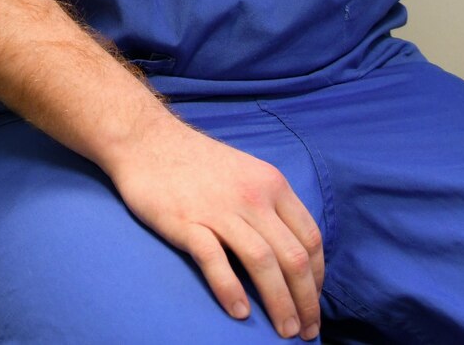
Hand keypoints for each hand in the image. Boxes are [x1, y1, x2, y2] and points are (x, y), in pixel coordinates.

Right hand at [105, 116, 324, 339]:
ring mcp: (219, 210)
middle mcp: (253, 197)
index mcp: (272, 184)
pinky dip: (230, 290)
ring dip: (279, 303)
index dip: (318, 277)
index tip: (313, 301)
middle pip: (293, 258)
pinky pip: (215, 261)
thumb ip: (269, 205)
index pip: (310, 239)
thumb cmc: (195, 161)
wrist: (145, 139)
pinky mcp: (187, 222)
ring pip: (263, 263)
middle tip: (307, 331)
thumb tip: (289, 251)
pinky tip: (239, 313)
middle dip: (306, 301)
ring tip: (284, 331)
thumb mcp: (246, 171)